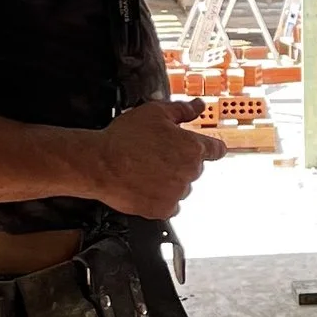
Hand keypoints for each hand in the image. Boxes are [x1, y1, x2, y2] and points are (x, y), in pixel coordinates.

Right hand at [78, 100, 216, 219]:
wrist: (100, 164)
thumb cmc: (124, 138)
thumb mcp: (155, 112)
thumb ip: (182, 110)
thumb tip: (198, 106)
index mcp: (192, 147)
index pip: (216, 149)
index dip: (212, 148)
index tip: (211, 150)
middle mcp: (189, 172)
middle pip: (193, 168)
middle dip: (179, 161)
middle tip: (156, 155)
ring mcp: (177, 193)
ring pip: (181, 186)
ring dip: (170, 180)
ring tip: (146, 170)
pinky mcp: (163, 209)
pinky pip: (169, 205)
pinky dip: (160, 198)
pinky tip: (145, 186)